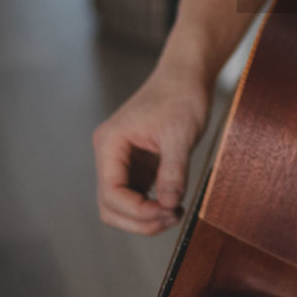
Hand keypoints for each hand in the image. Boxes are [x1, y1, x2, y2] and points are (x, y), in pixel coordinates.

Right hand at [93, 66, 209, 233]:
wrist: (187, 76)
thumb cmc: (180, 96)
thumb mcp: (180, 134)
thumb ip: (173, 171)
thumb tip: (168, 204)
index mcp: (110, 143)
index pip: (111, 192)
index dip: (137, 210)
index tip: (167, 212)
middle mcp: (109, 154)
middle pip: (110, 205)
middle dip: (139, 219)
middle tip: (172, 217)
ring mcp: (122, 161)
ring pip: (121, 205)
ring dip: (145, 216)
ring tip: (175, 212)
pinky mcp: (137, 164)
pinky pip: (136, 195)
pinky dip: (151, 206)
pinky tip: (174, 204)